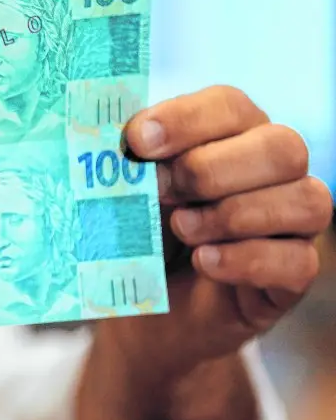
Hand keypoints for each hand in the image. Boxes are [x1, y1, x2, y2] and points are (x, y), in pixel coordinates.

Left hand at [98, 85, 332, 382]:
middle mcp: (276, 170)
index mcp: (233, 133)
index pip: (230, 105)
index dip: (185, 120)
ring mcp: (296, 222)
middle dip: (210, 169)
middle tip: (160, 192)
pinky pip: (298, 260)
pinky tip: (205, 261)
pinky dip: (246, 259)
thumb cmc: (140, 236)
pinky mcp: (296, 274)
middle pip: (282, 146)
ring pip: (305, 200)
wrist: (147, 314)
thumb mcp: (128, 193)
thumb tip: (114, 141)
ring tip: (181, 228)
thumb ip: (130, 162)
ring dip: (232, 215)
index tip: (137, 141)